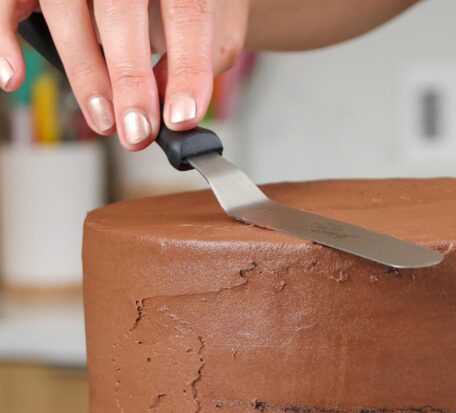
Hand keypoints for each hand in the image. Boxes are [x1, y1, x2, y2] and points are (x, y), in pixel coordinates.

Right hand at [0, 0, 248, 147]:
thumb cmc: (184, 2)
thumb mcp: (210, 23)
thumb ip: (197, 58)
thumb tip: (171, 105)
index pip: (186, 10)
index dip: (186, 68)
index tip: (181, 118)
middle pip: (120, 8)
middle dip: (129, 79)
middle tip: (138, 132)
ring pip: (64, 5)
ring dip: (83, 70)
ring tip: (102, 120)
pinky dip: (5, 35)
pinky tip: (14, 75)